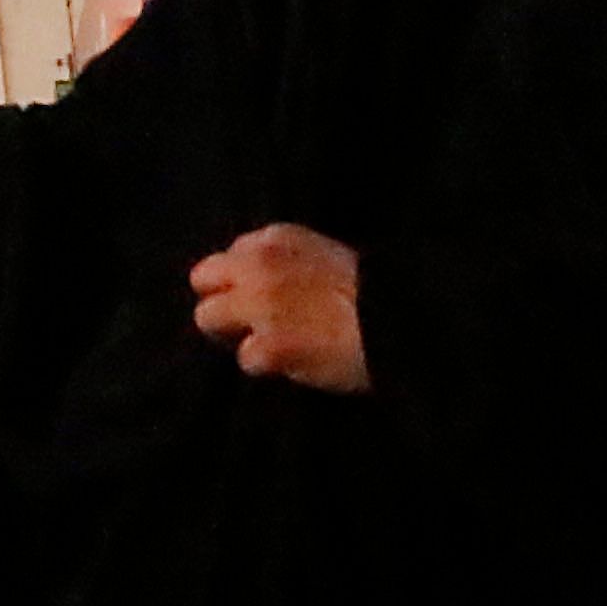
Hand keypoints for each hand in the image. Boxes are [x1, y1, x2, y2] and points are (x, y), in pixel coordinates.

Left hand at [188, 223, 367, 392]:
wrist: (403, 322)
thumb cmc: (376, 293)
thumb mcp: (326, 256)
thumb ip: (287, 263)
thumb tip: (258, 287)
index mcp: (277, 239)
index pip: (230, 256)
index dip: (241, 281)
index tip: (262, 298)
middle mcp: (259, 264)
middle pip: (203, 279)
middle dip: (220, 301)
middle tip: (245, 326)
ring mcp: (260, 305)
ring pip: (208, 318)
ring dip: (234, 334)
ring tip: (269, 347)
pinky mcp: (269, 345)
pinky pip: (245, 359)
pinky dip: (266, 366)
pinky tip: (294, 364)